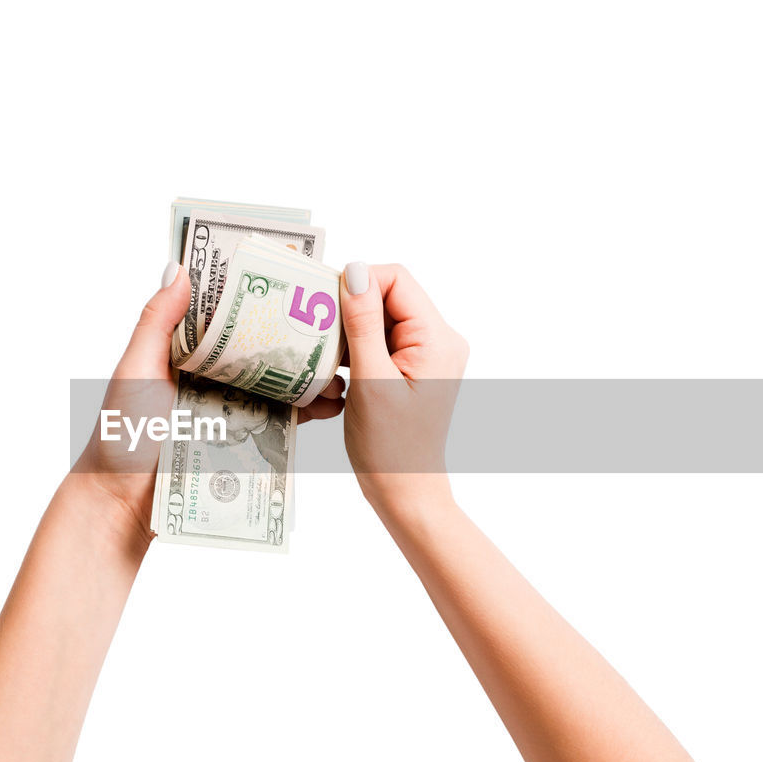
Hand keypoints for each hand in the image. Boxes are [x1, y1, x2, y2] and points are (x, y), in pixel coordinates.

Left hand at [73, 260, 345, 537]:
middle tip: (334, 331)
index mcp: (185, 350)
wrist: (123, 500)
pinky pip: (278, 420)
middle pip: (261, 347)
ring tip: (340, 375)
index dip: (259, 297)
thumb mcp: (136, 370)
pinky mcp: (240, 439)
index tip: (296, 280)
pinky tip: (328, 408)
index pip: (227, 313)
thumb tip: (179, 268)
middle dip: (299, 340)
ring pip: (277, 383)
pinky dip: (304, 412)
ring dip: (310, 378)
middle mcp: (211, 373)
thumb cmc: (121, 433)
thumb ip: (156, 322)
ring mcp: (228, 405)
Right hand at [338, 263, 468, 517]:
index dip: (357, 285)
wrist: (405, 491)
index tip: (325, 311)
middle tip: (323, 342)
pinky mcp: (412, 368)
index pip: (396, 279)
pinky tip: (342, 377)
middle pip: (388, 296)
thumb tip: (354, 270)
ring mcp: (427, 354)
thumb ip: (363, 322)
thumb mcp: (370, 380)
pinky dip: (357, 352)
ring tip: (334, 368)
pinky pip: (381, 341)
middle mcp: (439, 339)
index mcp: (437, 338)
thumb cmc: (390, 446)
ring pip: (380, 319)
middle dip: (351, 314)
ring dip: (351, 336)